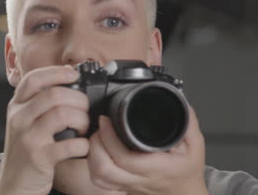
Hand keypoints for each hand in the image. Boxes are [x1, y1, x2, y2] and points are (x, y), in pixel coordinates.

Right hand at [0, 65, 89, 194]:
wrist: (13, 183)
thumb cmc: (25, 150)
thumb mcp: (24, 121)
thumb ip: (39, 103)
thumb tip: (69, 82)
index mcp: (17, 106)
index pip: (33, 79)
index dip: (56, 72)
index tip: (73, 74)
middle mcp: (19, 118)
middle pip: (54, 95)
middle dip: (79, 99)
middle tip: (85, 109)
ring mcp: (28, 137)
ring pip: (63, 115)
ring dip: (82, 120)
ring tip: (84, 128)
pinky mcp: (38, 157)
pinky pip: (69, 144)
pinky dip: (82, 144)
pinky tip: (82, 146)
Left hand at [87, 106, 207, 194]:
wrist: (185, 193)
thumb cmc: (187, 170)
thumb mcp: (194, 144)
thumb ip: (187, 122)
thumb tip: (177, 100)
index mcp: (156, 168)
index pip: (125, 158)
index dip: (109, 138)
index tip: (106, 120)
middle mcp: (139, 179)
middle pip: (105, 169)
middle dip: (96, 144)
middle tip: (100, 127)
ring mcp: (128, 185)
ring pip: (99, 177)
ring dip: (93, 155)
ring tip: (98, 137)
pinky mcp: (121, 187)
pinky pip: (100, 182)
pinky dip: (93, 166)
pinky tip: (98, 153)